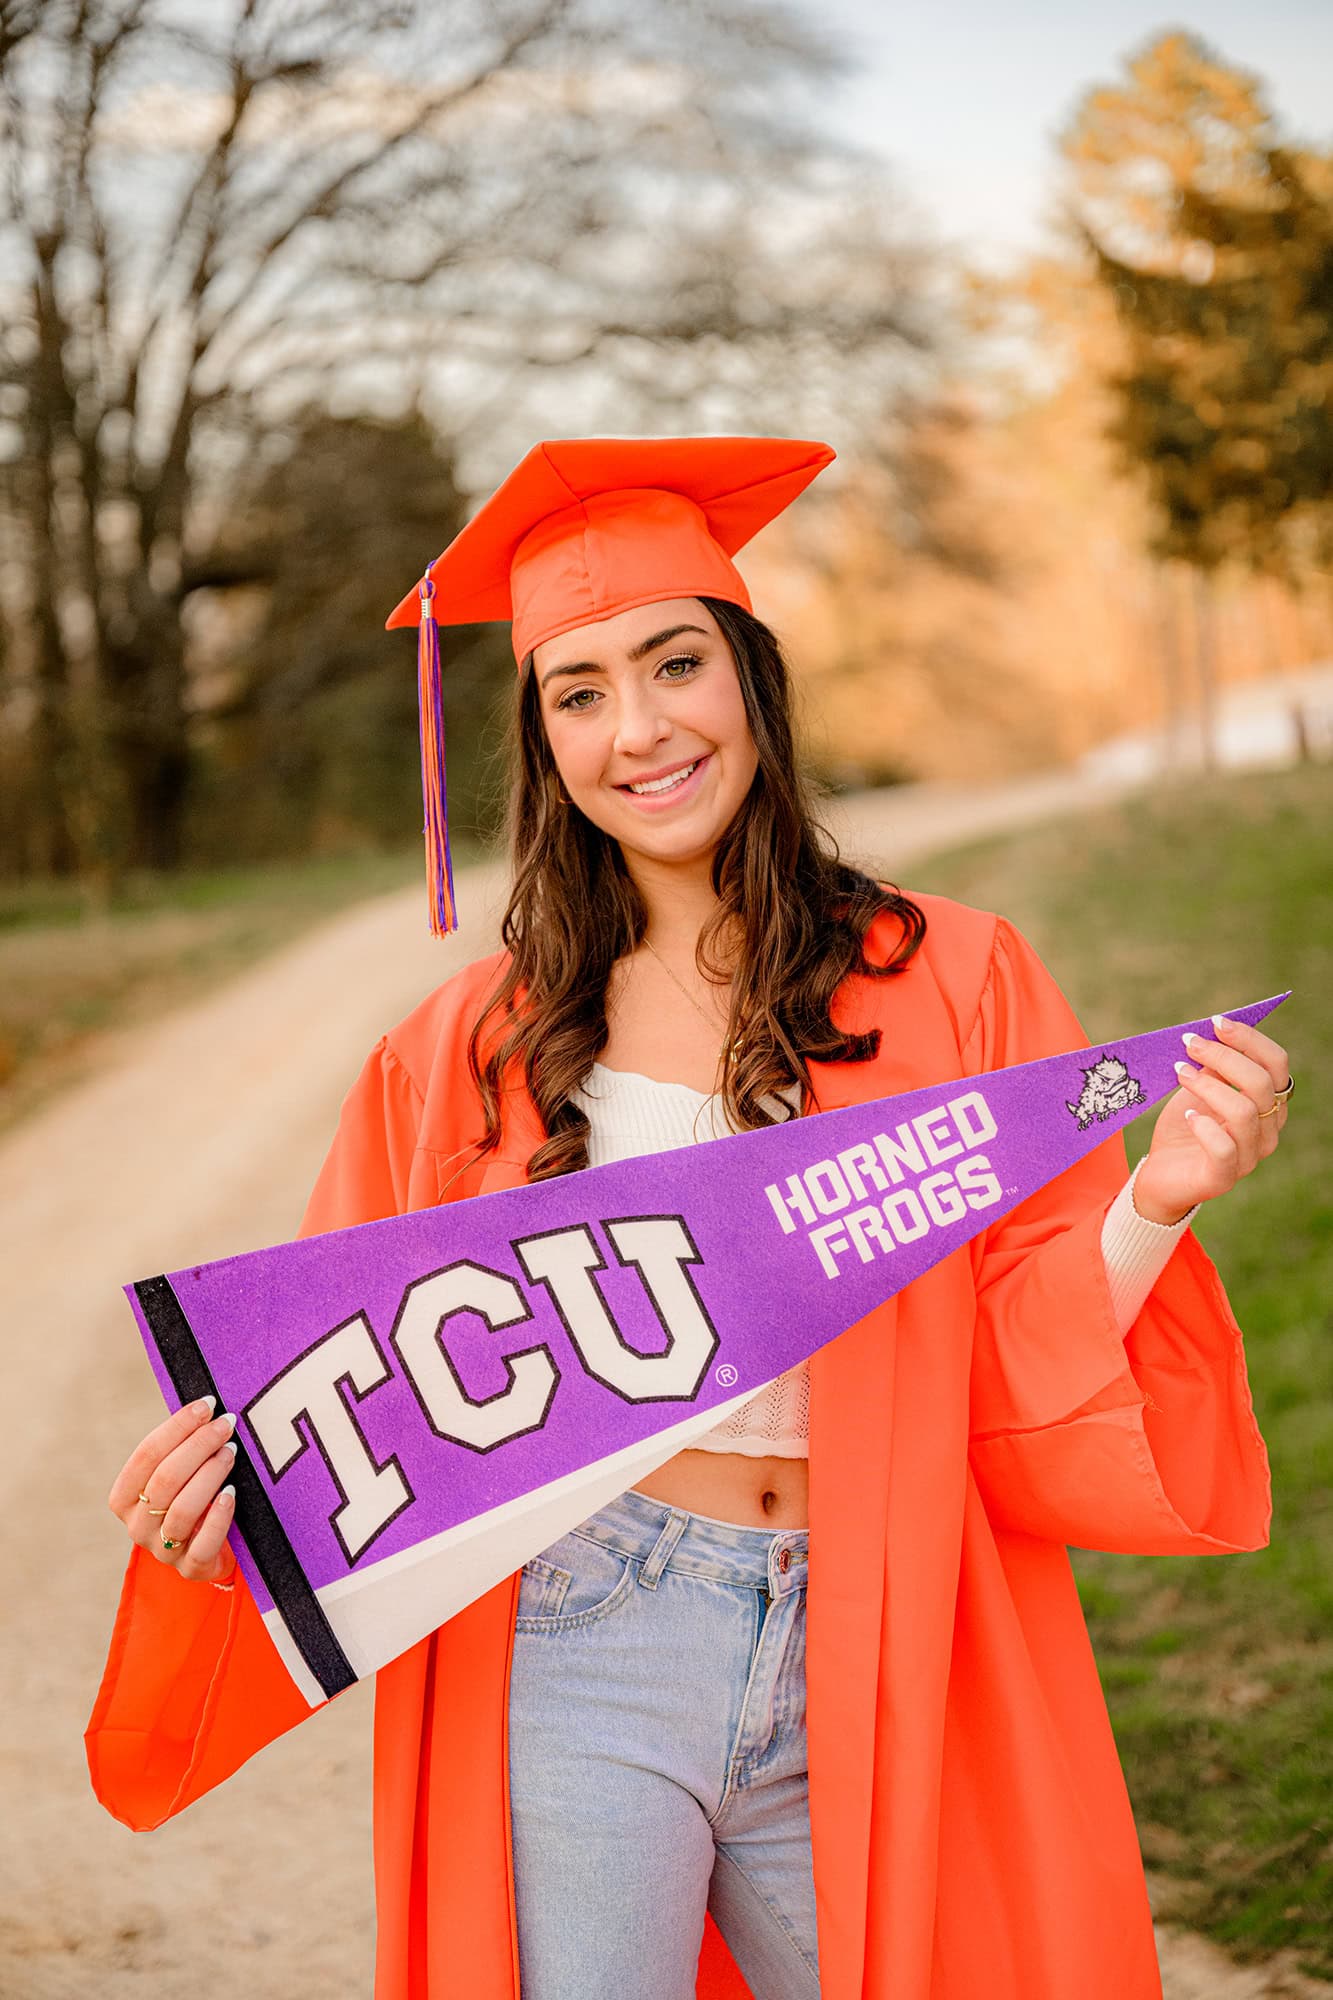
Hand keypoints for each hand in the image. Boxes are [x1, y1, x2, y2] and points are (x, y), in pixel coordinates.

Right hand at [108, 1398, 239, 1584]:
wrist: (210, 1550)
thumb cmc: (191, 1498)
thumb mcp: (177, 1475)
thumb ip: (180, 1448)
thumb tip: (205, 1407)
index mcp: (124, 1498)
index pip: (145, 1456)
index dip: (177, 1427)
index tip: (207, 1405)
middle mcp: (137, 1525)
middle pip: (165, 1479)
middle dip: (198, 1445)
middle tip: (226, 1425)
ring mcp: (162, 1549)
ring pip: (182, 1509)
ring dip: (210, 1475)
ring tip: (231, 1452)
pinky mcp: (191, 1567)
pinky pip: (203, 1543)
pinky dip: (218, 1515)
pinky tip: (231, 1493)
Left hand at [1133, 1014, 1291, 1225]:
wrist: (1160, 1174)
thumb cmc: (1184, 1127)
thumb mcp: (1198, 1089)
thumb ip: (1213, 1067)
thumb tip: (1215, 1033)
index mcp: (1268, 1104)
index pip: (1277, 1065)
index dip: (1250, 1039)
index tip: (1216, 1022)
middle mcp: (1267, 1130)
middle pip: (1262, 1083)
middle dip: (1224, 1056)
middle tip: (1190, 1044)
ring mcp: (1249, 1157)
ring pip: (1244, 1111)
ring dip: (1208, 1085)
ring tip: (1181, 1072)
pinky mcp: (1223, 1177)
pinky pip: (1224, 1147)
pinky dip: (1203, 1126)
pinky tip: (1186, 1116)